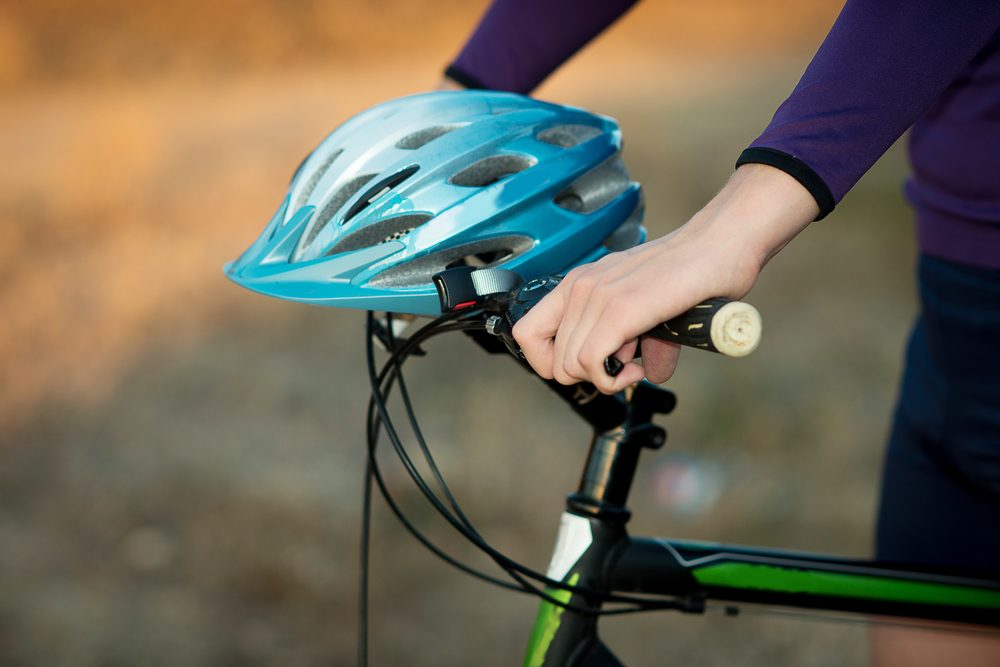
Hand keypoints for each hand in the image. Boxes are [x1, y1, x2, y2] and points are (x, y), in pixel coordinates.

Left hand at [512, 164, 819, 392]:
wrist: (722, 244)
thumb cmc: (693, 271)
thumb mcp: (649, 308)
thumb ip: (637, 340)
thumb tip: (647, 373)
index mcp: (578, 284)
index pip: (527, 333)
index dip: (550, 363)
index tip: (588, 367)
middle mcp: (579, 287)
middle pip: (552, 362)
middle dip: (586, 378)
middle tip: (623, 366)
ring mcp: (597, 295)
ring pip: (570, 366)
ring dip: (605, 379)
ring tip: (636, 364)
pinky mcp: (620, 309)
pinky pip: (592, 363)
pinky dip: (615, 379)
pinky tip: (640, 368)